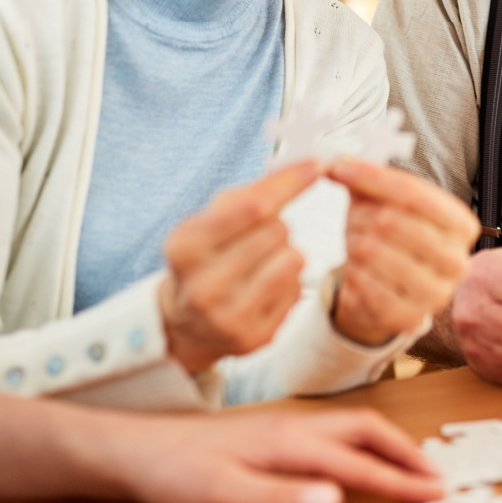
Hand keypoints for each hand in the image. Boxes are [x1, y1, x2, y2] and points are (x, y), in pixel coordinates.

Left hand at [99, 408, 444, 502]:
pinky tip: (355, 458)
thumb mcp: (224, 495)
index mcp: (288, 441)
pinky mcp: (269, 432)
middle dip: (406, 452)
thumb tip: (335, 497)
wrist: (132, 450)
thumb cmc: (174, 474)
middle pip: (366, 430)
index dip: (400, 479)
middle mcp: (292, 426)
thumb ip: (280, 497)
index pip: (359, 461)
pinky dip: (361, 443)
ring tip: (410, 466)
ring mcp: (281, 426)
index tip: (436, 493)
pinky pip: (332, 431)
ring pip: (350, 427)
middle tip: (438, 477)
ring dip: (387, 444)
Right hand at [159, 160, 319, 374]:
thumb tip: (307, 167)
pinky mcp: (254, 338)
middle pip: (276, 231)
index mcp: (184, 247)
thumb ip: (255, 192)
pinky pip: (297, 290)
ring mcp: (227, 318)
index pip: (253, 207)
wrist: (187, 321)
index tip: (317, 165)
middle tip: (257, 238)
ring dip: (287, 252)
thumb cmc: (206, 256)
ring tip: (262, 262)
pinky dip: (288, 282)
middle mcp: (202, 287)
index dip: (290, 183)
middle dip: (276, 225)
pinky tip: (264, 287)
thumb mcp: (212, 218)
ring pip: (293, 259)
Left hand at [327, 159, 480, 345]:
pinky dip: (351, 272)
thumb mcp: (385, 201)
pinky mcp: (409, 318)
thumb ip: (367, 178)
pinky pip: (365, 286)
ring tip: (355, 242)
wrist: (388, 288)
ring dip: (353, 242)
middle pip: (392, 221)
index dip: (373, 178)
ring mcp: (436, 294)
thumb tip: (338, 163)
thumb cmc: (391, 238)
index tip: (341, 168)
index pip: (414, 194)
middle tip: (353, 218)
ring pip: (373, 251)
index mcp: (461, 225)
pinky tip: (354, 267)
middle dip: (361, 214)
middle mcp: (457, 261)